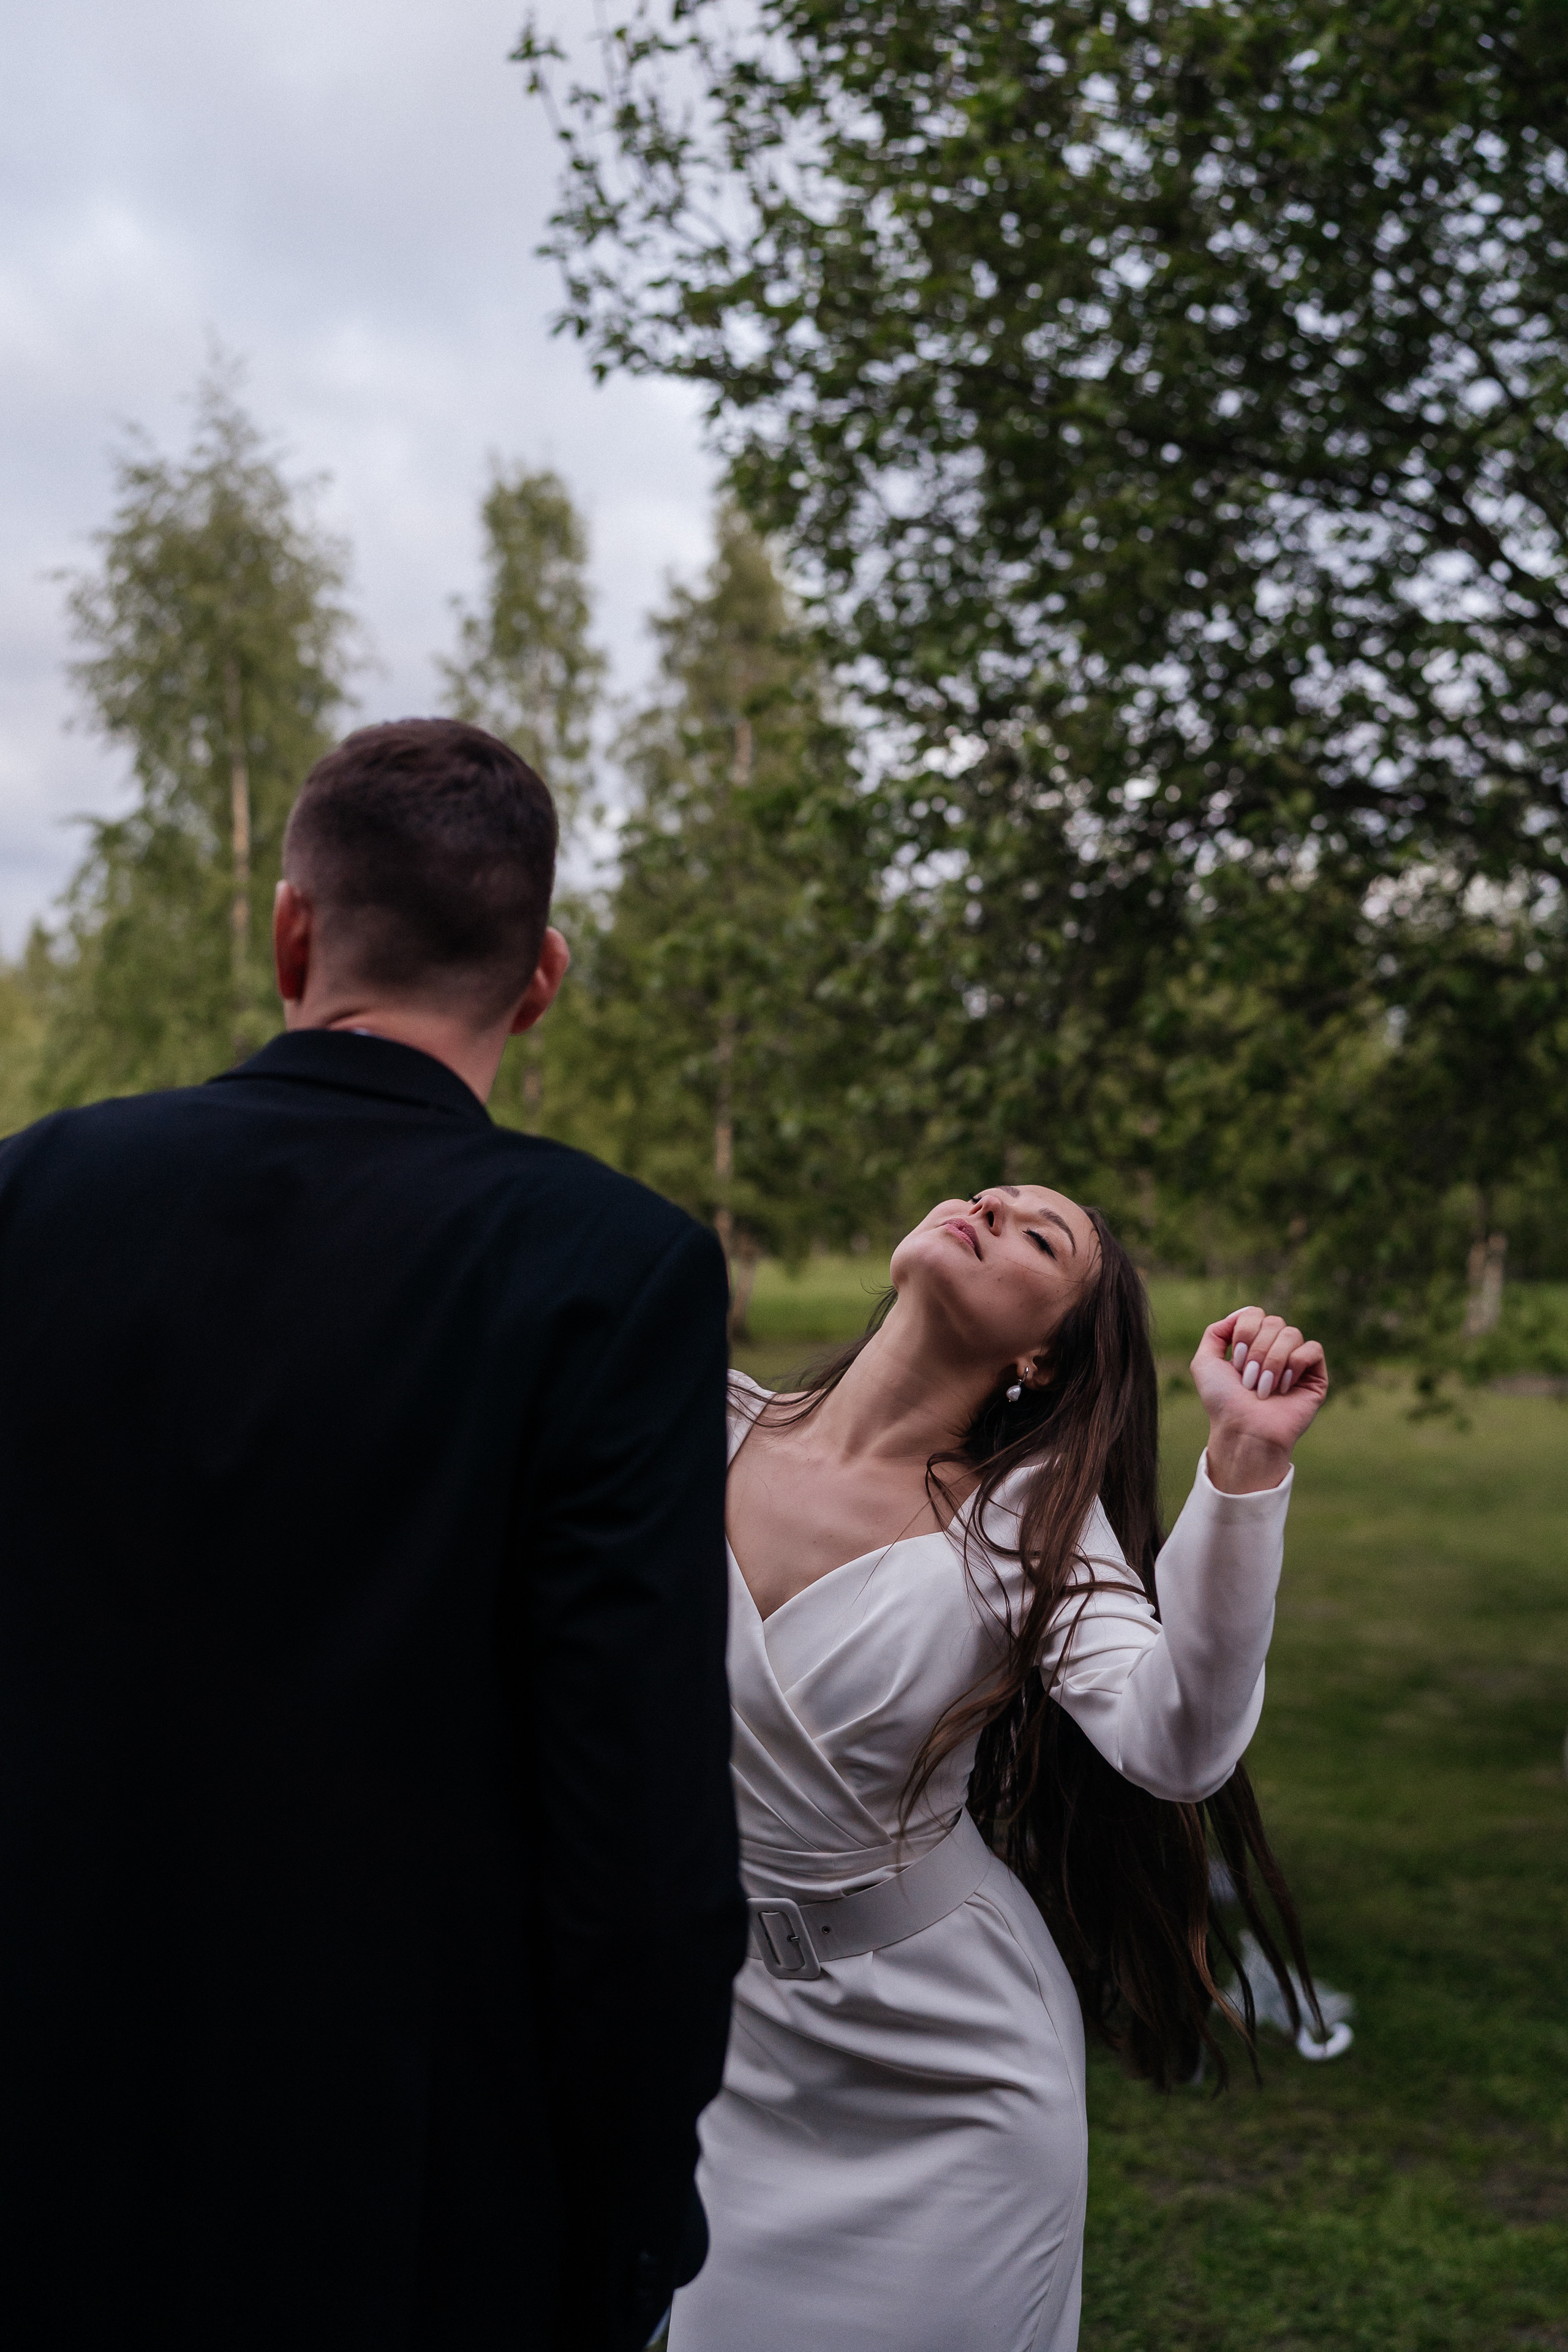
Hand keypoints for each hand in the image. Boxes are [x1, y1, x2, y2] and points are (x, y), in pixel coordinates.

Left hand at [1190, 1309, 1328, 1493]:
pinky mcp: (1315, 1376)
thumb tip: (1245, 1312)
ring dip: (1272, 1361)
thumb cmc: (1223, 1401)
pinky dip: (1295, 1365)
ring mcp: (1296, 1363)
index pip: (1255, 1313)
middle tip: (1248, 1379)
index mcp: (1252, 1344)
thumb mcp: (1205, 1362)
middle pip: (1274, 1321)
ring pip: (1292, 1333)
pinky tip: (1284, 1387)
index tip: (1235, 1363)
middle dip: (1256, 1350)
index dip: (1244, 1332)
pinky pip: (1312, 1349)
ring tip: (1264, 1388)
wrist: (1243, 1429)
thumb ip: (1216, 1332)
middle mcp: (1275, 1350)